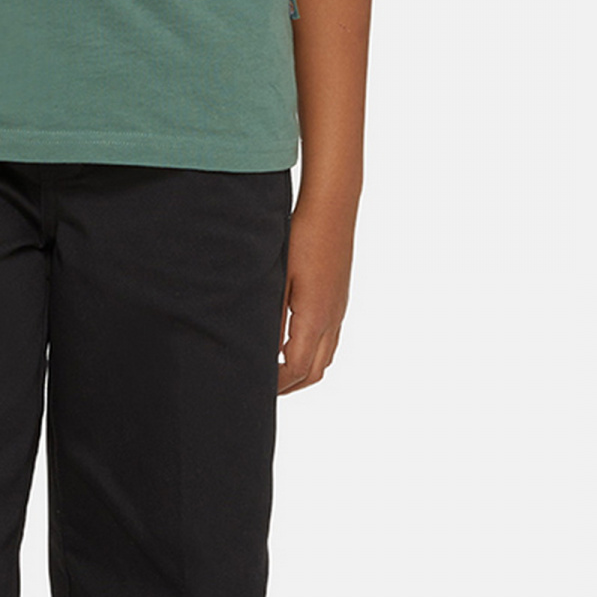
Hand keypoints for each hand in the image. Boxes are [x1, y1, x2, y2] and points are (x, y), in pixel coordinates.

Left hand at [278, 200, 354, 393]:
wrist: (333, 209)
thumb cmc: (301, 237)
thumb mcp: (277, 278)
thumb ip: (270, 318)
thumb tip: (262, 351)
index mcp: (315, 318)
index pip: (297, 370)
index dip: (277, 385)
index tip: (256, 388)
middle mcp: (332, 319)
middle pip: (315, 372)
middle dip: (290, 384)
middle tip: (264, 386)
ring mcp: (339, 310)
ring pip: (326, 357)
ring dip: (303, 370)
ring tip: (276, 368)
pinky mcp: (340, 299)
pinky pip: (330, 340)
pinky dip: (313, 352)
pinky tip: (293, 342)